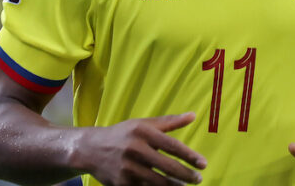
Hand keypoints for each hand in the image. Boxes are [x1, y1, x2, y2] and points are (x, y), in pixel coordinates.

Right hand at [75, 112, 206, 184]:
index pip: (172, 146)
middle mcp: (135, 149)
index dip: (190, 156)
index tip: (203, 164)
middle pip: (167, 167)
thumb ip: (169, 122)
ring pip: (158, 183)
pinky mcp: (122, 184)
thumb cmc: (122, 134)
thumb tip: (193, 116)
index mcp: (142, 132)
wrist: (91, 149)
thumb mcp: (143, 124)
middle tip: (198, 179)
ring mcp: (127, 168)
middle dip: (186, 176)